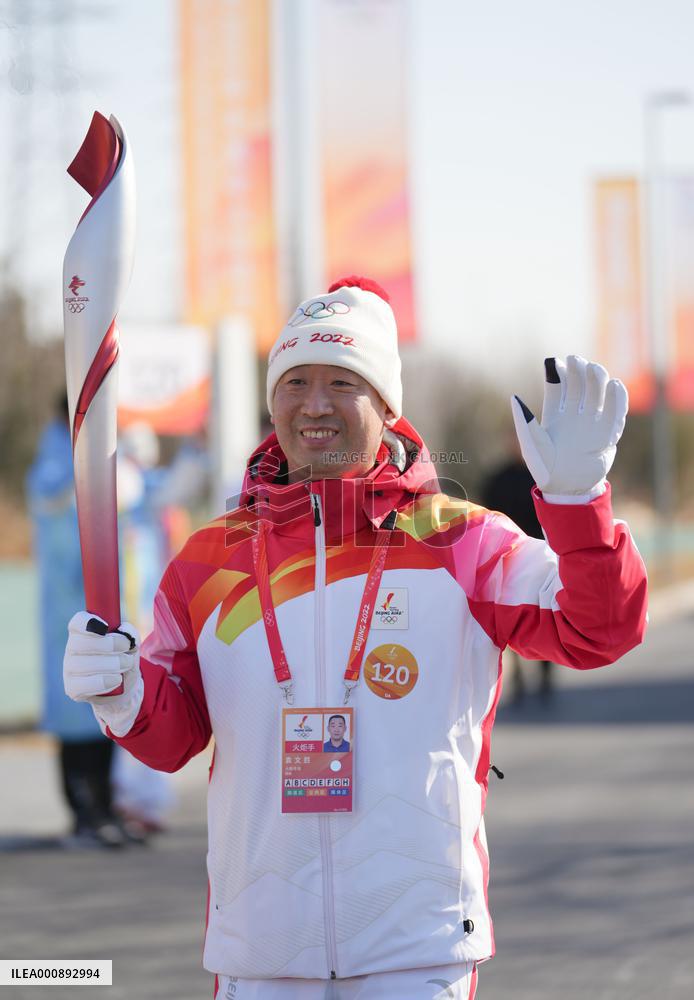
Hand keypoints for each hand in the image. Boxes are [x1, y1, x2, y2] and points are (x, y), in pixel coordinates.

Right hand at [64, 612, 143, 735]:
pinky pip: (85, 685)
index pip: (77, 623)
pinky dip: (105, 681)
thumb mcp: (131, 644)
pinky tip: (117, 679)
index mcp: (83, 631)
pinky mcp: (72, 688)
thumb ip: (130, 633)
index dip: (88, 623)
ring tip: (126, 664)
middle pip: (81, 642)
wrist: (123, 687)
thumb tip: (124, 630)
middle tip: (127, 646)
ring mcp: (69, 669)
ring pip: (84, 664)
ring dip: (111, 664)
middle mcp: (72, 649)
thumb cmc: (122, 658)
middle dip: (109, 644)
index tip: (106, 626)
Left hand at [511, 355, 627, 497]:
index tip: (555, 362)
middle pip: (579, 384)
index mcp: (554, 413)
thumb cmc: (545, 468)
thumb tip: (514, 398)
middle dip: (579, 370)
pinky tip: (615, 385)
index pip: (558, 385)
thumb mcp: (532, 445)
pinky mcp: (609, 431)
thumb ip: (525, 422)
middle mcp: (574, 413)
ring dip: (597, 378)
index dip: (558, 372)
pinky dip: (617, 396)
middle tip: (577, 361)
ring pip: (597, 391)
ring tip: (594, 370)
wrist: (568, 488)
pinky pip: (616, 409)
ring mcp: (592, 421)